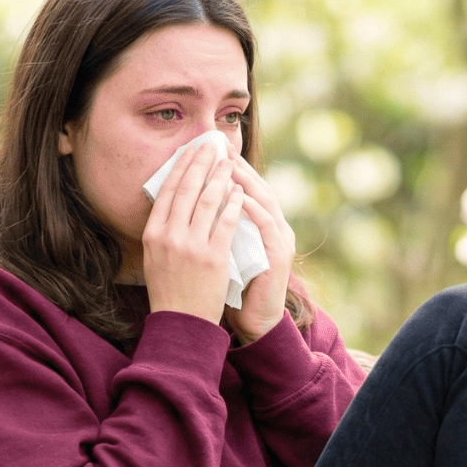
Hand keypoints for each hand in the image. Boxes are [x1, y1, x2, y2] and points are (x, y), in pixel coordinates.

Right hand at [142, 141, 244, 324]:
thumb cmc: (170, 289)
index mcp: (152, 234)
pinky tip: (239, 191)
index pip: (167, 191)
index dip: (181, 167)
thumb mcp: (155, 256)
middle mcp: (169, 237)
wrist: (182, 322)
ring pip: (208, 201)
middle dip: (200, 163)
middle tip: (211, 146)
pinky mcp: (213, 257)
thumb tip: (172, 198)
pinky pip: (226, 222)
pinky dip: (233, 203)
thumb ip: (163, 229)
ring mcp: (191, 247)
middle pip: (187, 189)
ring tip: (228, 163)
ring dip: (220, 177)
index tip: (191, 150)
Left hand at [224, 146, 294, 342]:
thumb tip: (187, 203)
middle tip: (218, 146)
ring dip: (246, 180)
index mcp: (260, 224)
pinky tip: (240, 197)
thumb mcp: (222, 250)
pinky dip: (253, 209)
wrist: (254, 320)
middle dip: (236, 165)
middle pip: (257, 186)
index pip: (244, 186)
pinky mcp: (280, 255)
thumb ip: (215, 227)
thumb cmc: (234, 286)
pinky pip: (266, 226)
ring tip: (227, 164)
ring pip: (265, 200)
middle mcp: (274, 226)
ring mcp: (279, 239)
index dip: (227, 167)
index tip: (206, 149)